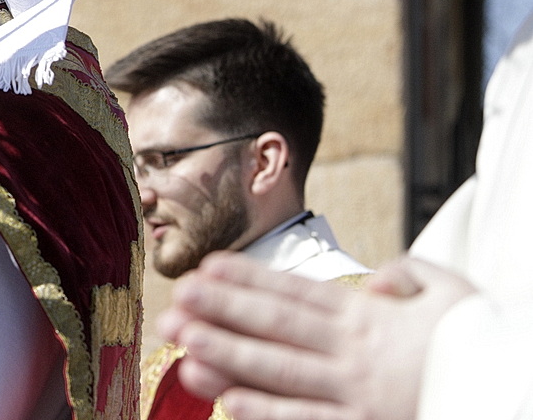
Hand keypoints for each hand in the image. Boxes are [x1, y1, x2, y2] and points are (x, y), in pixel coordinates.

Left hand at [159, 252, 474, 419]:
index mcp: (370, 318)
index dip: (248, 281)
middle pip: (276, 330)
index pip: (296, 293)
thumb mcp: (454, 296)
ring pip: (282, 375)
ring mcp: (358, 396)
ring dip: (231, 360)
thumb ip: (412, 276)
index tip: (205, 269)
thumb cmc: (483, 346)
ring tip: (186, 346)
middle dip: (222, 316)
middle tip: (176, 304)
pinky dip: (270, 415)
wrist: (516, 392)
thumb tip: (380, 277)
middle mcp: (356, 354)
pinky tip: (231, 405)